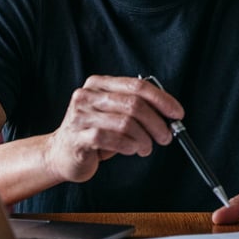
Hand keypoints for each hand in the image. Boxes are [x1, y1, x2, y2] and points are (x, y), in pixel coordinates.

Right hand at [43, 75, 183, 183]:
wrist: (61, 154)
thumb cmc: (93, 133)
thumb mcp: (114, 114)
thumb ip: (135, 108)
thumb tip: (169, 114)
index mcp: (98, 84)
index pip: (136, 85)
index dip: (161, 99)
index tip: (177, 113)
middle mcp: (87, 96)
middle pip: (133, 104)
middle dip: (156, 123)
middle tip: (166, 136)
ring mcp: (80, 116)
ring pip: (125, 123)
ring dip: (144, 138)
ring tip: (146, 147)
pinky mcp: (78, 137)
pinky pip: (111, 139)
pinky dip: (128, 146)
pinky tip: (132, 150)